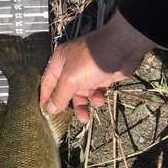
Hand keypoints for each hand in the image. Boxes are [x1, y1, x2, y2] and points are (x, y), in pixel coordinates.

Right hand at [40, 11, 154, 122]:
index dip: (45, 98)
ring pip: (81, 94)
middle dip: (67, 105)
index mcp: (59, 62)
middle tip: (66, 119)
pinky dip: (96, 98)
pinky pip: (95, 92)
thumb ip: (60, 95)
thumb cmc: (92, 60)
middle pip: (65, 91)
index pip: (48, 83)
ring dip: (83, 106)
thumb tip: (50, 110)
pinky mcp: (101, 77)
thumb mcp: (71, 79)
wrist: (123, 48)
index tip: (44, 112)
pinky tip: (100, 99)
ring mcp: (87, 72)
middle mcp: (71, 67)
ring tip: (86, 118)